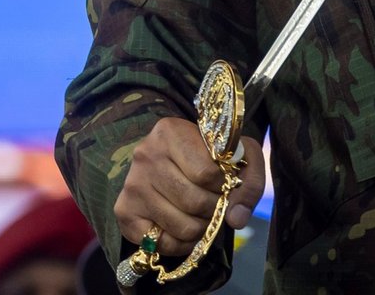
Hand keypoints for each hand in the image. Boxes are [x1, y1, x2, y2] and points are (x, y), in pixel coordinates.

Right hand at [114, 117, 265, 256]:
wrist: (166, 160)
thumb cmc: (205, 156)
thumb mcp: (237, 155)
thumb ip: (250, 180)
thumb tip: (237, 218)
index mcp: (170, 131)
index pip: (207, 172)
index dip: (223, 185)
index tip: (224, 183)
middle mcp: (145, 155)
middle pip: (194, 201)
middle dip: (213, 209)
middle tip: (214, 203)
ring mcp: (132, 184)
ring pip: (182, 226)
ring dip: (200, 228)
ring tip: (200, 214)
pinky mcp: (124, 212)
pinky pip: (163, 244)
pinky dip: (181, 243)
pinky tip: (183, 226)